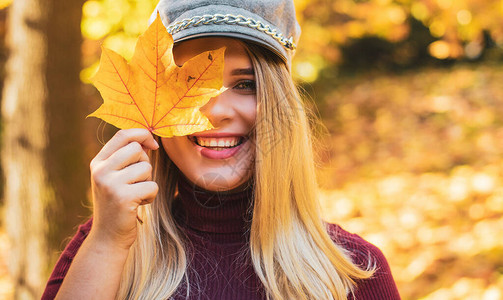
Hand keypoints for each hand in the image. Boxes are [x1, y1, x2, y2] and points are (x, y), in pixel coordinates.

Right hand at [89, 128, 158, 249]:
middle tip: (138, 181)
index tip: (153, 144)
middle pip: (137, 149)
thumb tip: (150, 138)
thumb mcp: (115, 176)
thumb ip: (127, 157)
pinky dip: (151, 196)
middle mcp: (100, 170)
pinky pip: (152, 186)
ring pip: (146, 168)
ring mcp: (110, 184)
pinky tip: (139, 204)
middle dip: (145, 163)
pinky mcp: (123, 197)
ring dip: (147, 181)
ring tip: (136, 195)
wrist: (108, 237)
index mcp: (98, 162)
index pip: (123, 134)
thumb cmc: (118, 203)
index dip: (143, 134)